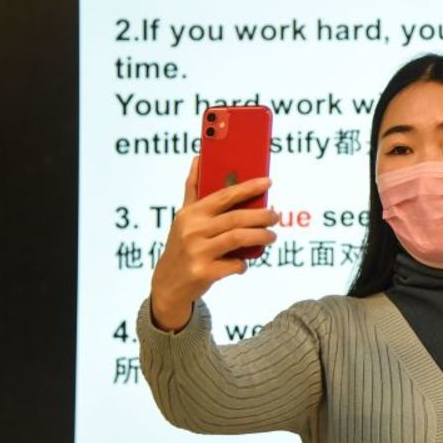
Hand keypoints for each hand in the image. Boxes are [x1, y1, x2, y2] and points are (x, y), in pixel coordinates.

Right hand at [149, 156, 278, 330]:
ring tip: (272, 236)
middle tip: (275, 216)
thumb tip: (198, 157)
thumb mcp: (183, 217)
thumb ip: (193, 188)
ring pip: (239, 238)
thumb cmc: (181, 246)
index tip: (268, 182)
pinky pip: (235, 264)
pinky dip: (243, 263)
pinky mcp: (203, 273)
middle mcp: (192, 231)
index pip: (224, 195)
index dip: (248, 187)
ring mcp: (197, 252)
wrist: (167, 285)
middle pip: (236, 218)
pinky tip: (244, 262)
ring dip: (261, 236)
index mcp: (190, 214)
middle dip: (262, 215)